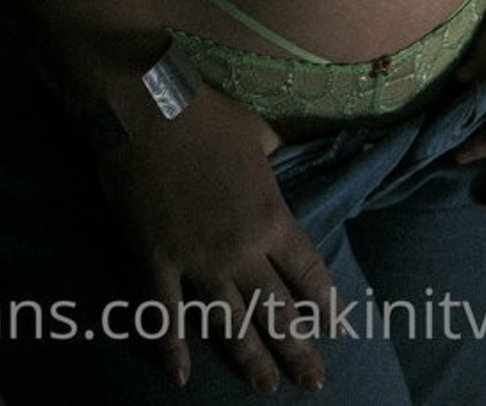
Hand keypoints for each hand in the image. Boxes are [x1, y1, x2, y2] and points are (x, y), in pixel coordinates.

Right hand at [97, 84, 339, 392]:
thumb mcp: (257, 131)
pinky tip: (179, 377)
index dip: (326, 305)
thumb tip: (285, 152)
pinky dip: (171, 348)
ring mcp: (198, 261)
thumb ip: (276, 152)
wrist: (148, 107)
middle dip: (298, 350)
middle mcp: (241, 250)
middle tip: (314, 382)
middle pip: (277, 311)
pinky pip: (166, 314)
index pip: (308, 273)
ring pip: (231, 323)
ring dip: (250, 359)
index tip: (338, 331)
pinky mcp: (157, 261)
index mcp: (272, 217)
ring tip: (267, 387)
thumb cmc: (206, 115)